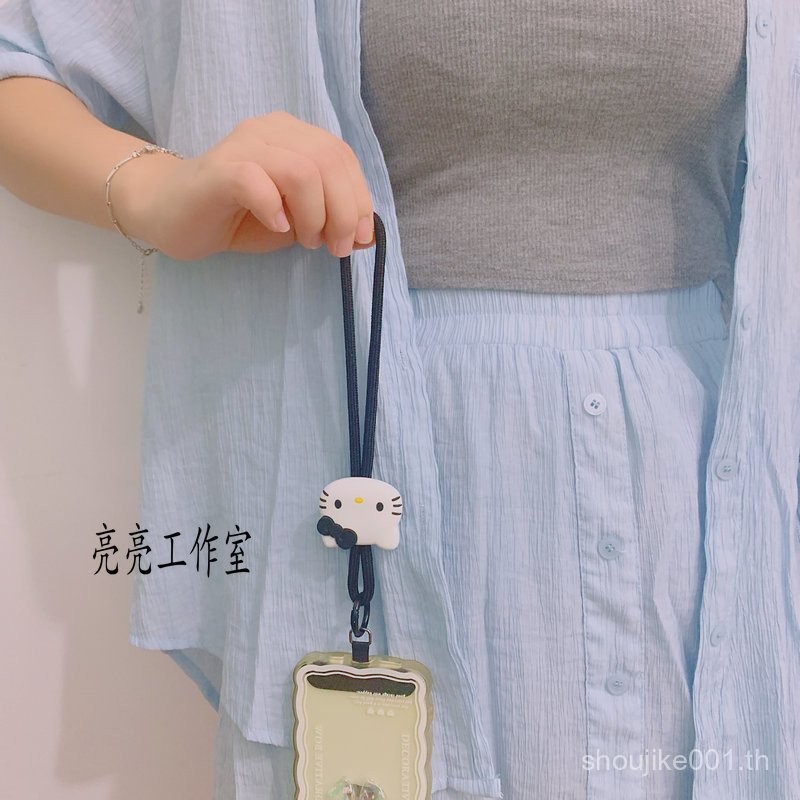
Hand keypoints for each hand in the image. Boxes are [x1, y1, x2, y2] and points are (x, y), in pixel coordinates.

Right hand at [112, 110, 375, 260]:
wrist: (172, 215)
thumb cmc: (237, 216)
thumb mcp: (296, 220)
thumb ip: (329, 219)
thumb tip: (366, 235)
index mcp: (294, 136)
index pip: (342, 156)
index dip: (359, 198)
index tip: (359, 238)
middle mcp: (271, 131)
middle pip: (327, 161)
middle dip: (342, 212)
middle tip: (333, 247)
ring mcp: (243, 146)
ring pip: (300, 170)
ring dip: (314, 214)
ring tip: (305, 240)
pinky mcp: (219, 170)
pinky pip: (256, 181)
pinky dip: (275, 209)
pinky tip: (277, 227)